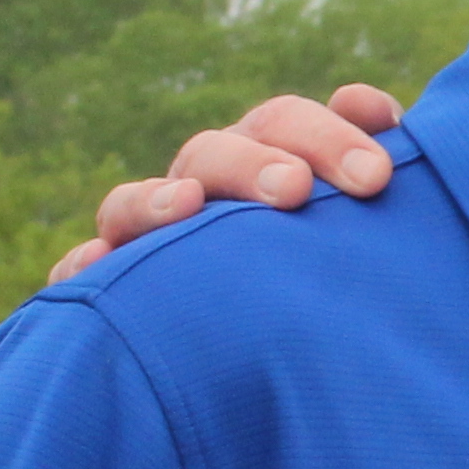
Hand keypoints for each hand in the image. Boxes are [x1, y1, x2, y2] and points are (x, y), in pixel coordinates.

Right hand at [55, 84, 400, 285]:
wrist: (279, 356)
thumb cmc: (346, 280)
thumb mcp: (369, 235)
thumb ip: (376, 178)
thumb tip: (384, 113)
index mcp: (272, 163)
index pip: (290, 125)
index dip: (329, 128)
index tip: (380, 149)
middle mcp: (212, 188)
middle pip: (220, 150)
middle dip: (259, 162)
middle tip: (297, 190)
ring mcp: (158, 232)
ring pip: (139, 201)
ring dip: (160, 200)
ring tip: (188, 206)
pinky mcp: (118, 284)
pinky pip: (86, 270)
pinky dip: (85, 265)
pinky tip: (95, 266)